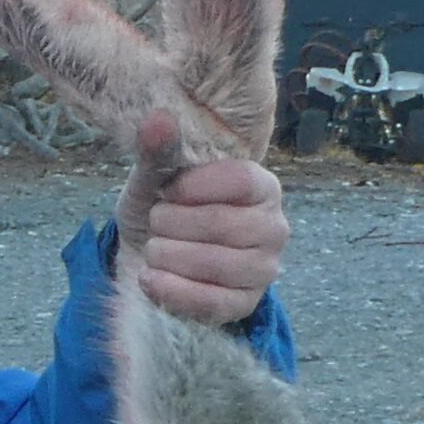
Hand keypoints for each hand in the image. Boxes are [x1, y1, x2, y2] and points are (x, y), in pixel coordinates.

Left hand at [124, 151, 286, 327]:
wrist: (155, 257)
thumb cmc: (165, 209)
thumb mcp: (157, 178)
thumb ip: (160, 150)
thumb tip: (158, 118)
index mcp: (263, 187)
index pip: (240, 180)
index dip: (195, 186)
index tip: (166, 191)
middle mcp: (274, 227)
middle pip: (222, 224)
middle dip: (173, 224)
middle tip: (155, 221)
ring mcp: (264, 270)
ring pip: (215, 264)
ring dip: (169, 256)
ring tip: (152, 248)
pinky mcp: (246, 304)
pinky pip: (212, 302)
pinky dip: (173, 291)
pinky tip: (149, 278)